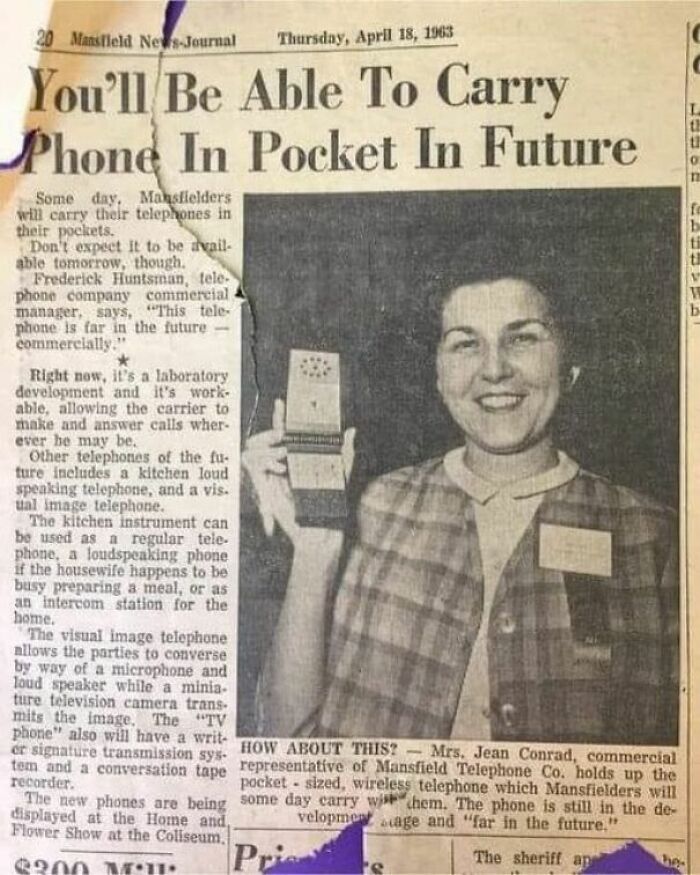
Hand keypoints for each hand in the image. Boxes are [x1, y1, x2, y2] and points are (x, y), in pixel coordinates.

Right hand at [242, 398, 355, 550]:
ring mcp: (271, 474)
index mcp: (299, 457)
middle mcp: (283, 463)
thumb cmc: (331, 505)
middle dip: (270, 434)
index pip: (285, 432)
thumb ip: (346, 453)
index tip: (281, 402)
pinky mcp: (263, 486)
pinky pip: (253, 467)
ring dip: (267, 452)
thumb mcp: (341, 475)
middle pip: (266, 438)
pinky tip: (280, 471)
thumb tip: (352, 431)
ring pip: (256, 450)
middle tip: (281, 438)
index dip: (280, 416)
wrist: (318, 532)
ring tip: (283, 462)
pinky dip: (264, 465)